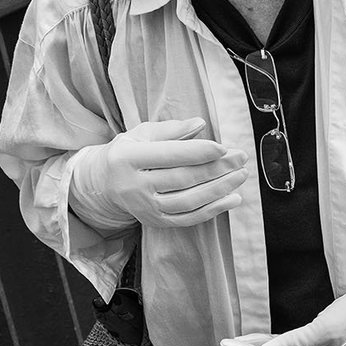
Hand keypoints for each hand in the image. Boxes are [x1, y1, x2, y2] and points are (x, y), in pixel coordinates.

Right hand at [71, 118, 247, 228]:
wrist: (103, 183)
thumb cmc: (130, 151)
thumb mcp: (143, 134)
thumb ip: (172, 129)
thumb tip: (200, 124)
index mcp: (126, 158)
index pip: (168, 155)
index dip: (198, 152)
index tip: (224, 147)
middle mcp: (133, 186)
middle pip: (181, 179)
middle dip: (217, 168)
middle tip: (241, 157)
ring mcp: (143, 208)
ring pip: (188, 201)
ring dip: (219, 189)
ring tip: (241, 175)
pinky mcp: (155, 222)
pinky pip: (188, 219)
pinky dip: (213, 209)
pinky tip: (233, 197)